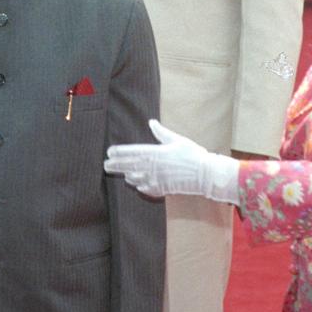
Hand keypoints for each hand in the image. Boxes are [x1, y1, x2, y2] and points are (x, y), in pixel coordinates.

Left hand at [104, 120, 239, 200]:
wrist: (205, 174)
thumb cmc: (193, 154)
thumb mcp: (177, 140)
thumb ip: (161, 133)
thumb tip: (151, 122)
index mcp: (155, 153)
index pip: (131, 152)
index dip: (119, 152)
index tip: (109, 152)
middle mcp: (152, 167)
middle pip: (128, 166)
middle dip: (116, 165)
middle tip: (105, 165)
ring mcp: (156, 179)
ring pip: (135, 178)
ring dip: (127, 176)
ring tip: (121, 174)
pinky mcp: (162, 189)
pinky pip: (146, 189)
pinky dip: (139, 186)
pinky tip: (135, 184)